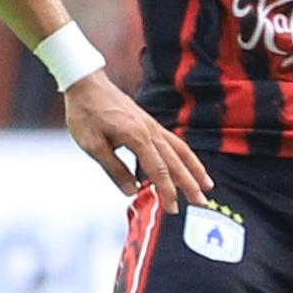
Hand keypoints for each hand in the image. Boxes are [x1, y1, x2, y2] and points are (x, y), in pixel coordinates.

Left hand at [62, 72, 212, 207]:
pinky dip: (185, 155)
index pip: (158, 170)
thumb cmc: (85, 113)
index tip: (173, 209)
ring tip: (207, 185)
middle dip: (190, 184)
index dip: (167, 191)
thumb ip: (114, 169)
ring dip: (194, 168)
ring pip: (180, 149)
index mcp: (136, 137)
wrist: (85, 83)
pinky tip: (187, 164)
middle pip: (175, 161)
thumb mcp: (92, 145)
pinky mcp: (148, 122)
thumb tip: (131, 191)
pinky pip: (173, 141)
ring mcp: (151, 125)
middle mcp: (150, 130)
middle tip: (202, 203)